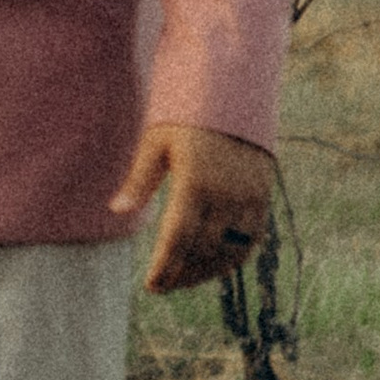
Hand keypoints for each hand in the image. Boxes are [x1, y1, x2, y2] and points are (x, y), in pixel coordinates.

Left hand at [110, 122, 273, 293]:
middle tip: (162, 286)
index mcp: (196, 181)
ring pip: (229, 251)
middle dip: (181, 273)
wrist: (235, 93)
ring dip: (206, 272)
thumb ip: (139, 179)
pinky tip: (212, 266)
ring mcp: (248, 198)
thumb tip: (117, 210)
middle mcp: (226, 194)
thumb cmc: (186, 115)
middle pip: (203, 249)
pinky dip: (231, 259)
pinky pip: (250, 241)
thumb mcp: (156, 142)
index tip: (151, 286)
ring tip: (183, 280)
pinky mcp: (263, 198)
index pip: (178, 236)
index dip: (165, 266)